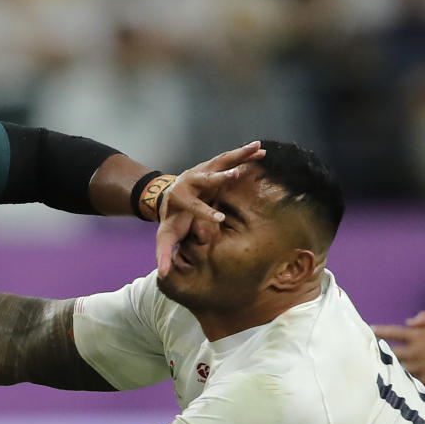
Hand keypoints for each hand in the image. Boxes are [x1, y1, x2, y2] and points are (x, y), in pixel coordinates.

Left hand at [156, 141, 265, 277]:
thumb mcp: (165, 237)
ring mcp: (200, 171)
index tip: (220, 218)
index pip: (193, 207)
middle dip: (219, 177)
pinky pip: (228, 159)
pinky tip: (262, 151)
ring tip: (259, 149)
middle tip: (236, 174)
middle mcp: (189, 182)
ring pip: (220, 162)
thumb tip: (162, 275)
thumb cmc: (170, 220)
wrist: (165, 197)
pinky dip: (245, 154)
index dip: (205, 212)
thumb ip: (164, 254)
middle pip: (205, 179)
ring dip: (239, 156)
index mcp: (179, 200)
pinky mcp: (210, 167)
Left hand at [373, 311, 424, 380]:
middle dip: (378, 353)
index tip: (369, 329)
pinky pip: (410, 381)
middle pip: (391, 354)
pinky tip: (390, 381)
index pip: (393, 333)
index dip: (380, 331)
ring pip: (398, 369)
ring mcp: (422, 368)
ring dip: (387, 367)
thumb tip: (409, 321)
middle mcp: (418, 353)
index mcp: (418, 337)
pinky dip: (401, 380)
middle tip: (364, 351)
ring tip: (372, 367)